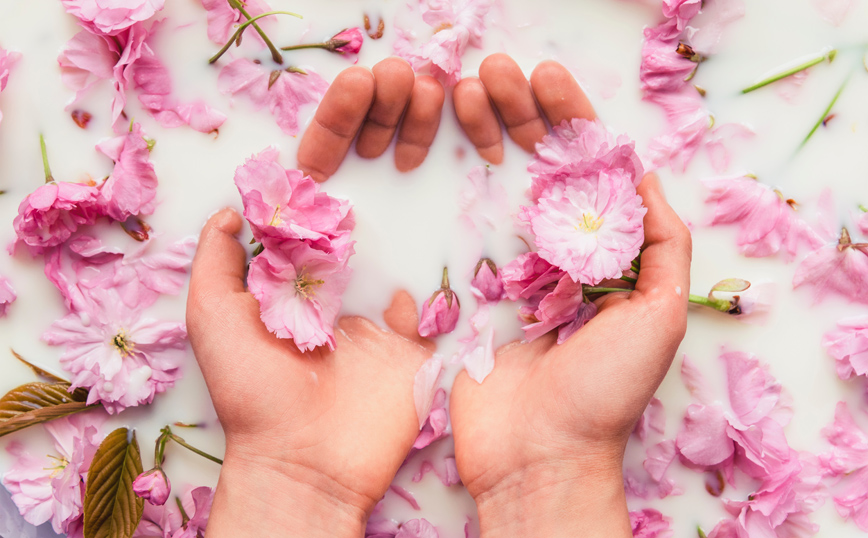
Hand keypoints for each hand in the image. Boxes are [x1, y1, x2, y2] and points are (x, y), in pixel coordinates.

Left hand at [187, 59, 441, 536]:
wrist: (307, 464)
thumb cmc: (255, 393)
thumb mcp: (215, 319)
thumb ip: (218, 263)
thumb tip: (233, 208)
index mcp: (296, 286)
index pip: (315, 222)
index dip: (328, 179)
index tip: (348, 131)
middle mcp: (340, 296)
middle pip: (366, 232)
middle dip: (382, 187)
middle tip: (403, 135)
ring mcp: (381, 321)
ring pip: (404, 257)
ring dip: (418, 219)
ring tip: (434, 164)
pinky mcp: (416, 346)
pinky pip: (435, 301)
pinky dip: (441, 274)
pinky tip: (450, 231)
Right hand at [449, 55, 691, 537]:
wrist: (537, 456)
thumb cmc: (604, 392)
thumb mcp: (661, 317)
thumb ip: (663, 248)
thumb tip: (647, 179)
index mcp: (604, 261)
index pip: (591, 176)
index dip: (573, 127)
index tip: (550, 85)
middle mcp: (555, 260)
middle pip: (540, 173)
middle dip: (522, 119)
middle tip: (497, 75)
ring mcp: (505, 275)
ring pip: (496, 193)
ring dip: (484, 140)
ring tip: (465, 94)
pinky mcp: (463, 296)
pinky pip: (457, 237)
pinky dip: (450, 193)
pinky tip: (440, 149)